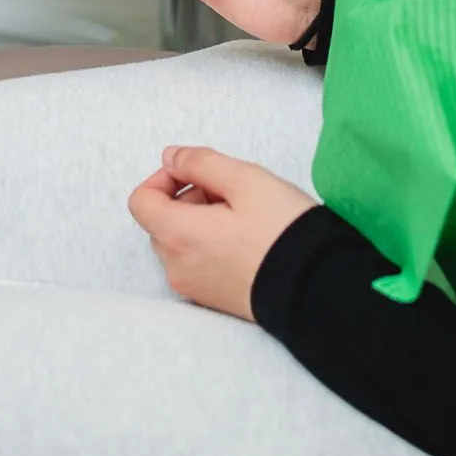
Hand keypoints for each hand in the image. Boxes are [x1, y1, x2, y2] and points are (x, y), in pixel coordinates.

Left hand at [129, 147, 314, 320]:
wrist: (315, 287)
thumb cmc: (282, 231)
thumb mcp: (246, 179)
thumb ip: (201, 162)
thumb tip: (171, 157)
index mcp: (178, 235)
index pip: (140, 200)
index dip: (164, 177)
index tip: (197, 173)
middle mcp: (176, 266)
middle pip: (160, 221)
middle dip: (187, 198)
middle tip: (230, 193)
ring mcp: (192, 287)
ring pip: (178, 242)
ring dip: (199, 221)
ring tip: (243, 216)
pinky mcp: (211, 299)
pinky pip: (194, 263)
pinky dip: (208, 245)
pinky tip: (245, 240)